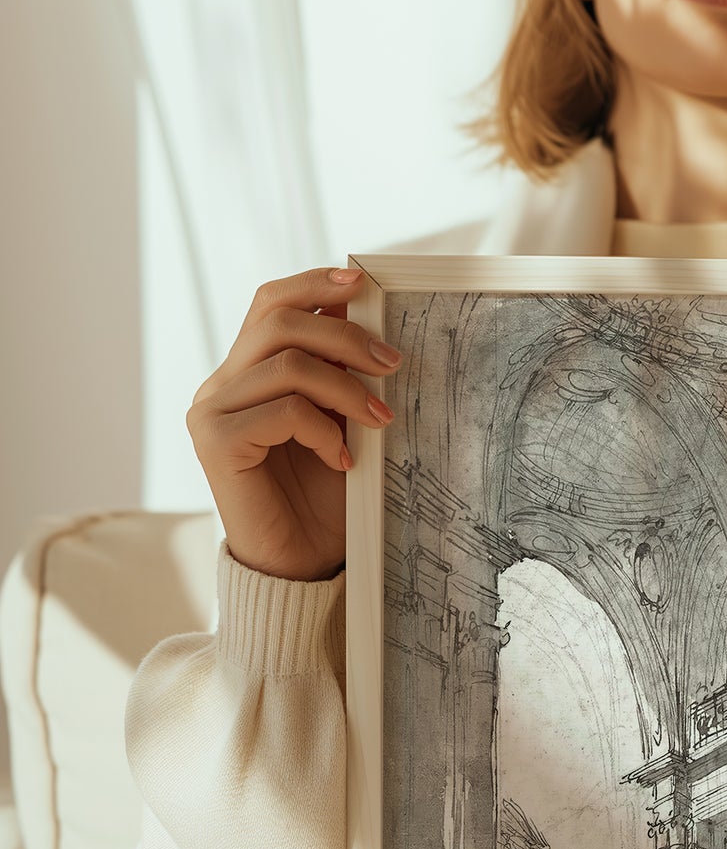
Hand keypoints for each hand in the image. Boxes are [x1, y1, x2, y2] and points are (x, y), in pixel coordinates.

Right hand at [186, 266, 400, 581]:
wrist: (301, 565)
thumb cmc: (326, 500)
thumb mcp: (343, 427)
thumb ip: (342, 379)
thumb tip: (372, 325)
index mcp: (248, 372)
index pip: (271, 304)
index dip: (314, 284)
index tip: (361, 283)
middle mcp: (222, 385)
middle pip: (279, 320)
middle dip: (345, 335)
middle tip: (392, 365)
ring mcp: (212, 411)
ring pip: (286, 362)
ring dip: (346, 387)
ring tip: (381, 420)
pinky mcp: (216, 442)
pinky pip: (282, 410)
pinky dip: (323, 430)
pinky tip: (342, 461)